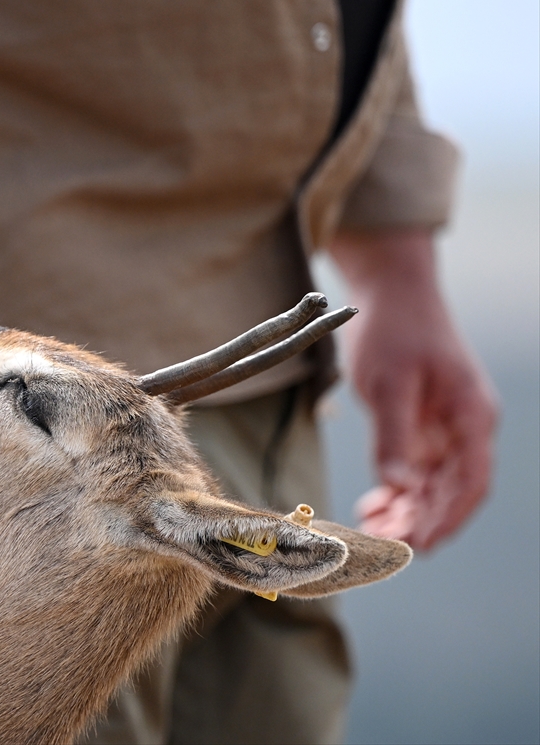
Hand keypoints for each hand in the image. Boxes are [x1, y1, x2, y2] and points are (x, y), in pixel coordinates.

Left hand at [330, 229, 497, 550]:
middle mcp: (465, 427)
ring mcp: (444, 428)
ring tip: (370, 533)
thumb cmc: (394, 330)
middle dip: (420, 523)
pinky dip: (396, 492)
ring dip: (406, 513)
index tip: (418, 545)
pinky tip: (372, 507)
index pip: (470, 482)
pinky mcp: (421, 427)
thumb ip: (394, 437)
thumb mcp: (389, 384)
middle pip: (450, 491)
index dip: (447, 518)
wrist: (390, 293)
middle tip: (381, 547)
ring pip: (431, 486)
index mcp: (471, 416)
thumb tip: (401, 488)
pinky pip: (414, 470)